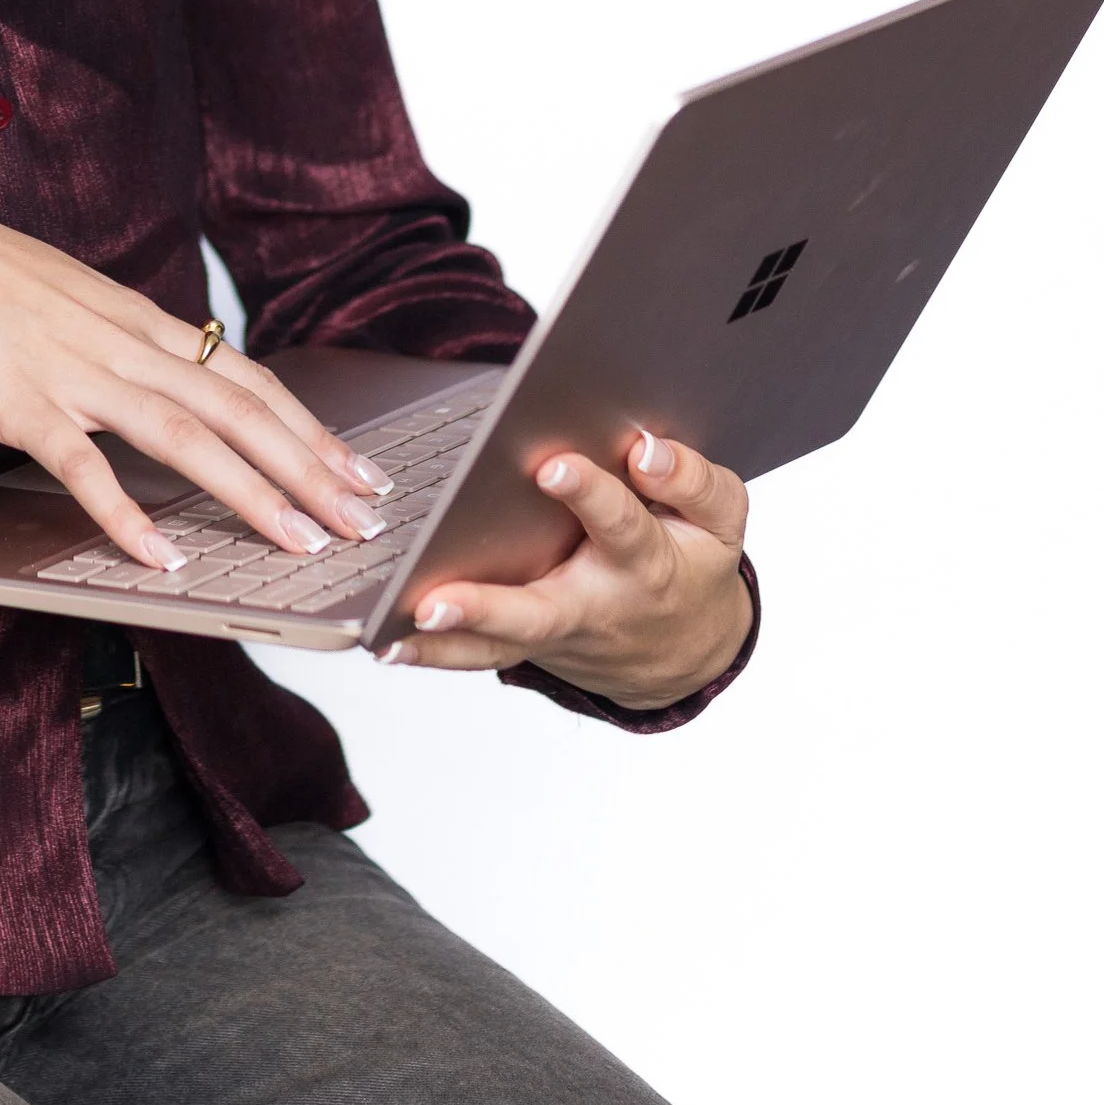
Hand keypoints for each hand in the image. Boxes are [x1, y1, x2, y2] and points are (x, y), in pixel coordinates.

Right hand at [0, 187, 391, 569]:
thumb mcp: (72, 300)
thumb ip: (122, 341)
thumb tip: (169, 378)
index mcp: (137, 320)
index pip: (245, 377)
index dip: (309, 427)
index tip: (360, 470)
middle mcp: (121, 342)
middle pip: (236, 408)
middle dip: (309, 467)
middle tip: (364, 518)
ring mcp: (73, 371)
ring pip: (182, 434)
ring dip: (248, 491)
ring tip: (298, 542)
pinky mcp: (19, 402)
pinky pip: (82, 464)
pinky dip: (125, 513)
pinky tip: (160, 558)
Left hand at [379, 433, 751, 709]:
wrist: (688, 648)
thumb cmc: (692, 560)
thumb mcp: (719, 520)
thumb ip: (692, 481)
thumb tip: (644, 450)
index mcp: (645, 561)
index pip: (619, 524)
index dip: (592, 495)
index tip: (555, 465)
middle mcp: (593, 605)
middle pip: (540, 612)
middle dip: (489, 607)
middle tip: (435, 602)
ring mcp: (556, 635)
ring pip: (498, 645)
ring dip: (445, 644)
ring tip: (389, 632)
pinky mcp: (530, 648)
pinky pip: (481, 654)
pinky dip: (435, 653)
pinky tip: (384, 638)